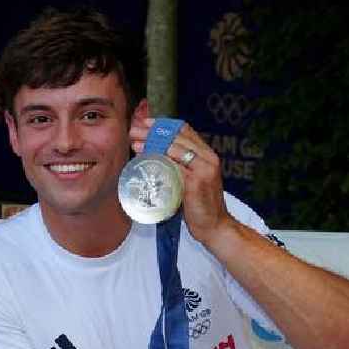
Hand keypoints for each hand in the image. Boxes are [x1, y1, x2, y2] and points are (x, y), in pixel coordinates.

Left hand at [128, 117, 234, 243]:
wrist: (215, 226)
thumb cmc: (200, 204)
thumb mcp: (191, 179)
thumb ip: (179, 165)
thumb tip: (154, 154)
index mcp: (208, 154)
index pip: (185, 130)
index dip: (164, 124)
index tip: (145, 123)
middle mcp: (208, 158)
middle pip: (177, 137)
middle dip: (153, 132)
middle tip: (134, 131)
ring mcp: (203, 169)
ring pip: (174, 149)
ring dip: (152, 144)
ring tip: (135, 143)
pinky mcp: (196, 182)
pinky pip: (174, 166)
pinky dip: (158, 161)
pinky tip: (145, 159)